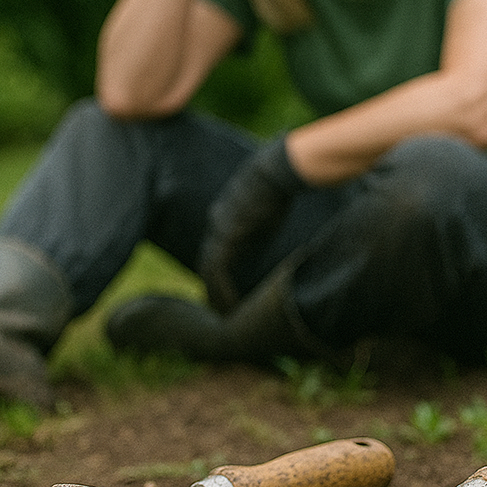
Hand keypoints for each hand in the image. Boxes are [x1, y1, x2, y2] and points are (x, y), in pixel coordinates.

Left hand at [199, 137, 305, 311]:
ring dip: (216, 294)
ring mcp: (218, 229)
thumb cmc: (278, 189)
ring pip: (209, 270)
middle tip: (221, 311)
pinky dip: (223, 288)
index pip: (216, 254)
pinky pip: (218, 269)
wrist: (277, 172)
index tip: (227, 293)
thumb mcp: (266, 216)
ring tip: (225, 315)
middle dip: (213, 289)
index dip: (219, 276)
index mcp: (224, 220)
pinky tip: (231, 304)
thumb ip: (258, 235)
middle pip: (208, 264)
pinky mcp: (226, 234)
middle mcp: (215, 225)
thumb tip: (261, 249)